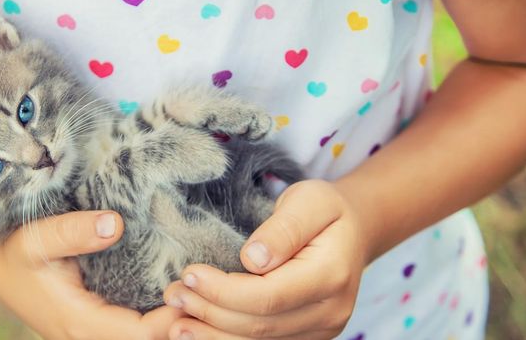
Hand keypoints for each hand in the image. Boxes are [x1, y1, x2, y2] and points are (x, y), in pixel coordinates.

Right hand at [0, 211, 184, 338]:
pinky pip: (129, 329)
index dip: (171, 318)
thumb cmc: (12, 250)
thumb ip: (74, 231)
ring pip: (138, 338)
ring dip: (167, 322)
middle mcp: (85, 336)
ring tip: (190, 290)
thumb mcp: (36, 237)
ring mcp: (88, 334)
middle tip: (200, 289)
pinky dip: (153, 317)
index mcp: (78, 322)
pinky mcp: (91, 324)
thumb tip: (116, 224)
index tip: (188, 286)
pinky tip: (170, 292)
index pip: (140, 335)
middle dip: (177, 323)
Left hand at [162, 180, 367, 338]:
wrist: (353, 232)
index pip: (268, 296)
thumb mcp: (310, 200)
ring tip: (176, 322)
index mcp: (331, 276)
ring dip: (212, 336)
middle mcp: (330, 312)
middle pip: (259, 325)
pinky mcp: (306, 337)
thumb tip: (253, 259)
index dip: (223, 291)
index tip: (188, 274)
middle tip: (172, 294)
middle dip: (209, 313)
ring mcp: (320, 330)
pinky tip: (200, 332)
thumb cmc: (326, 210)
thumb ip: (284, 227)